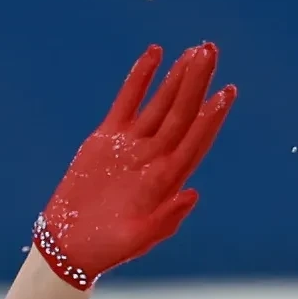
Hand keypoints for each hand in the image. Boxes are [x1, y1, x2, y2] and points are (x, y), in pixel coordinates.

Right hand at [32, 42, 236, 287]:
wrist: (70, 245)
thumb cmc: (107, 248)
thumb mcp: (137, 239)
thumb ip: (166, 219)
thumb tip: (193, 194)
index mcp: (167, 179)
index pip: (195, 139)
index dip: (212, 115)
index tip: (228, 91)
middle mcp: (154, 156)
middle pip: (182, 112)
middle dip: (198, 81)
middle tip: (211, 50)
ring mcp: (132, 144)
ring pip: (160, 102)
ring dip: (177, 76)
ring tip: (195, 50)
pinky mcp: (107, 138)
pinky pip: (127, 100)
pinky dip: (140, 78)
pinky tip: (154, 54)